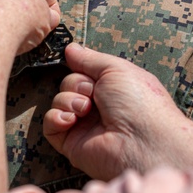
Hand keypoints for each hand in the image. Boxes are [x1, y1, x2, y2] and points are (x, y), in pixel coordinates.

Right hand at [43, 44, 192, 179]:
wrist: (141, 142)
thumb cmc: (138, 103)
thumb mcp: (115, 69)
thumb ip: (89, 59)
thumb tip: (70, 48)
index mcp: (112, 88)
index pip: (84, 71)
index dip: (81, 67)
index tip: (82, 66)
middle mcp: (98, 106)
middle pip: (69, 83)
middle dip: (77, 84)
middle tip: (92, 94)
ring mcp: (84, 125)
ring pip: (59, 101)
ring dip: (68, 100)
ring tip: (85, 109)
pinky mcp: (72, 143)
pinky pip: (50, 125)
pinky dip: (56, 117)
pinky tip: (70, 119)